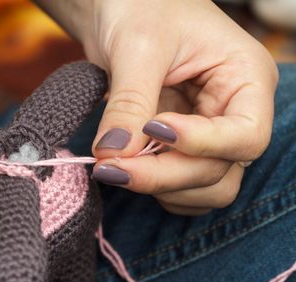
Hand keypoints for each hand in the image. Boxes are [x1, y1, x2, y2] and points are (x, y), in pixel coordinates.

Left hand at [37, 0, 277, 214]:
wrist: (121, 7)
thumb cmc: (141, 7)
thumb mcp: (138, 48)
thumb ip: (130, 103)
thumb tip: (114, 154)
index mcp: (245, 78)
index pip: (245, 135)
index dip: (200, 144)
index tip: (153, 129)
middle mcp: (234, 113)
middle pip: (219, 171)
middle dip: (164, 174)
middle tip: (110, 167)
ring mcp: (209, 136)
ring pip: (203, 188)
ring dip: (159, 188)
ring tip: (114, 166)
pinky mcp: (181, 149)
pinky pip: (181, 189)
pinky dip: (155, 189)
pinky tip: (126, 169)